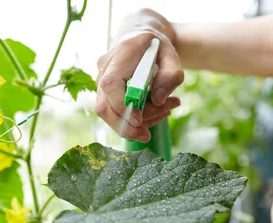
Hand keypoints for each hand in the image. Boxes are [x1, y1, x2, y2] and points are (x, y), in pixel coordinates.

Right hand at [96, 9, 183, 142]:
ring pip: (106, 112)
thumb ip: (170, 75)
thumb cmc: (157, 46)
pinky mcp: (104, 92)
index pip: (111, 84)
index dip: (122, 106)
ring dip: (132, 125)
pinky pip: (113, 112)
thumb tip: (158, 99)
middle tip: (148, 135)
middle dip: (125, 126)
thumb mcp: (172, 55)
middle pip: (104, 105)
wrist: (140, 36)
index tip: (139, 121)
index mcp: (121, 54)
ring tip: (164, 113)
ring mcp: (100, 80)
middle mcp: (105, 68)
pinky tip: (155, 112)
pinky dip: (132, 120)